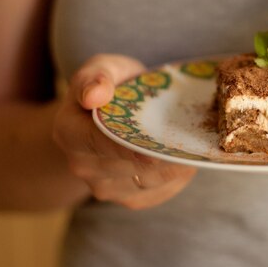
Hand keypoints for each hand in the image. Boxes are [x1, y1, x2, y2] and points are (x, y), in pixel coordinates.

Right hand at [52, 54, 196, 209]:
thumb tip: (94, 95)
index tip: (160, 149)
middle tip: (195, 144)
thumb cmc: (111, 85)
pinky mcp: (128, 198)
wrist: (111, 113)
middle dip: (164, 156)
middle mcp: (82, 166)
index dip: (131, 149)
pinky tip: (189, 160)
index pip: (101, 144)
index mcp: (69, 132)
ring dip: (177, 168)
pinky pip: (159, 193)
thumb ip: (97, 77)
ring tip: (199, 148)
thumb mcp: (103, 68)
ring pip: (149, 182)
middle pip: (131, 167)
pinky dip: (179, 178)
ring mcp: (104, 187)